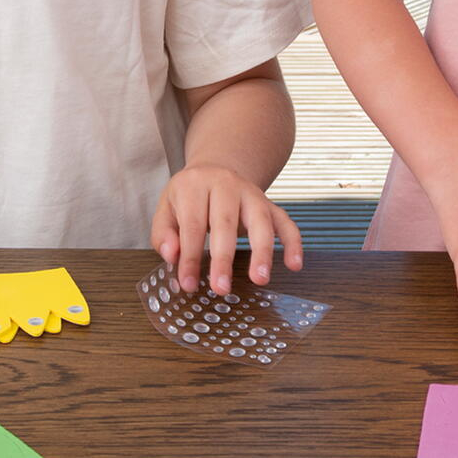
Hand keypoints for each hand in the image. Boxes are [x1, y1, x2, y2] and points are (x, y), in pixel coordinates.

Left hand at [151, 164, 302, 294]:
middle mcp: (225, 185)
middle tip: (221, 288)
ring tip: (259, 279)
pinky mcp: (269, 203)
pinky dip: (293, 242)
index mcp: (195, 185)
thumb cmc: (189, 196)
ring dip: (262, 251)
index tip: (188, 284)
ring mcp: (251, 193)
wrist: (215, 169)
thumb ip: (163, 233)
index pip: (193, 224)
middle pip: (226, 222)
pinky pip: (285, 221)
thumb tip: (171, 256)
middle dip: (223, 258)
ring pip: (260, 220)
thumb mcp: (166, 208)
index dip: (190, 256)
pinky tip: (294, 264)